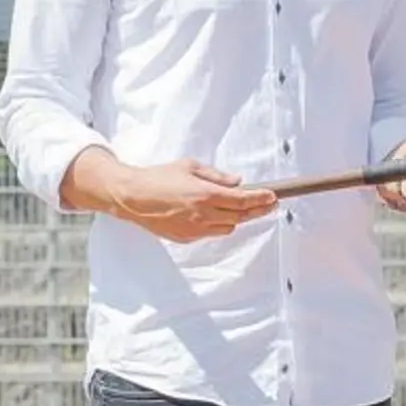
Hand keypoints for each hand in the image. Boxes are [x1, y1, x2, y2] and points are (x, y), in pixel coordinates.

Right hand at [104, 158, 276, 242]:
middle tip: (268, 204)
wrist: (133, 197)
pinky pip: (211, 233)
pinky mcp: (186, 238)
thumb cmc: (159, 178)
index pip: (243, 200)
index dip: (261, 199)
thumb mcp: (190, 166)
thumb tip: (236, 181)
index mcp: (206, 194)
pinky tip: (217, 215)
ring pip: (228, 227)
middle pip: (240, 216)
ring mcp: (195, 229)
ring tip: (242, 208)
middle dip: (257, 210)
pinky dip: (219, 224)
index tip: (272, 197)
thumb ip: (217, 176)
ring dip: (237, 218)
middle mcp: (203, 214)